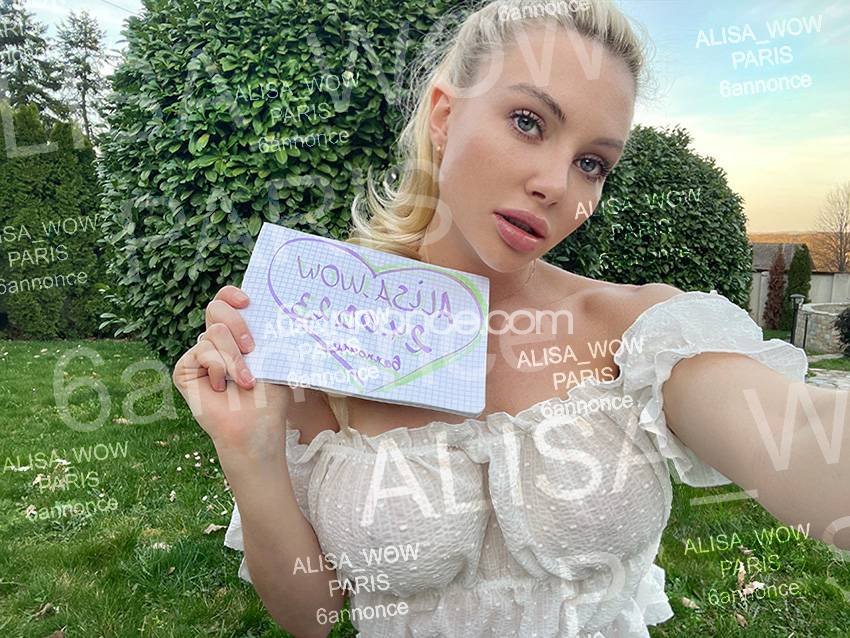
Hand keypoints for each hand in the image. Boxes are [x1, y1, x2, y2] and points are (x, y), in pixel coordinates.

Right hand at [172, 284, 291, 454]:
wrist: (256, 425)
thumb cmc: (268, 395)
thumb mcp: (273, 355)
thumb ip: (263, 329)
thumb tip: (266, 305)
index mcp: (236, 334)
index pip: (225, 301)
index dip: (231, 294)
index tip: (247, 301)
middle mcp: (214, 341)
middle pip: (216, 308)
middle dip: (238, 325)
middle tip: (252, 347)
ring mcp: (198, 355)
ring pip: (214, 332)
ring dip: (235, 358)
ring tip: (245, 380)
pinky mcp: (183, 369)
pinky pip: (202, 351)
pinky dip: (218, 368)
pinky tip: (221, 387)